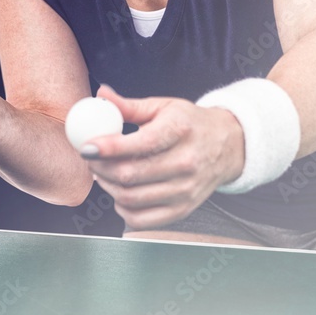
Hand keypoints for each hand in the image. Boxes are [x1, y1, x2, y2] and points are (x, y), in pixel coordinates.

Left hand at [81, 84, 244, 229]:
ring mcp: (185, 190)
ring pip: (132, 197)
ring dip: (108, 187)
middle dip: (101, 167)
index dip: (107, 147)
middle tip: (91, 158)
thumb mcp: (163, 107)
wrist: (228, 146)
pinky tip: (119, 192)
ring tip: (103, 173)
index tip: (87, 146)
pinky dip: (123, 208)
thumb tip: (101, 95)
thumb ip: (129, 106)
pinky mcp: (183, 209)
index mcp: (180, 131)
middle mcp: (185, 163)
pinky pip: (143, 218)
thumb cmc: (190, 124)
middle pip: (130, 174)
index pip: (139, 144)